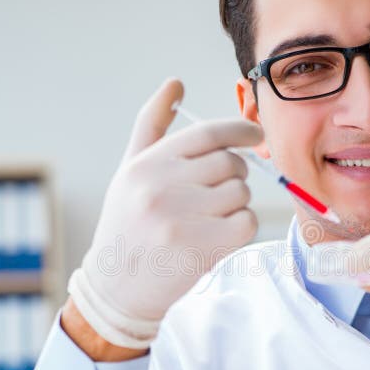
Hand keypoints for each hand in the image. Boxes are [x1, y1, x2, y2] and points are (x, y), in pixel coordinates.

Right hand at [68, 79, 262, 347]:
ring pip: (241, 194)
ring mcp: (182, 219)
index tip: (254, 136)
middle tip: (215, 195)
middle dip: (232, 177)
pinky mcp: (202, 248)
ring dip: (235, 204)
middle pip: (230, 164)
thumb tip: (175, 82)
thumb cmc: (127, 223)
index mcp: (148, 164)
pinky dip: (240, 228)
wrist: (115, 287)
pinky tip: (217, 237)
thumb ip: (153, 125)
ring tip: (209, 219)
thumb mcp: (130, 170)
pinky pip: (246, 222)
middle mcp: (162, 187)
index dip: (239, 130)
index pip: (208, 133)